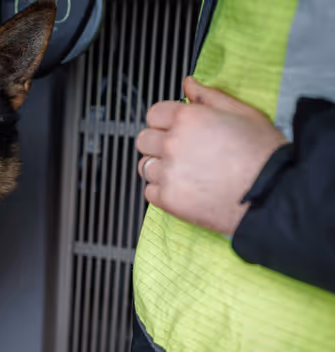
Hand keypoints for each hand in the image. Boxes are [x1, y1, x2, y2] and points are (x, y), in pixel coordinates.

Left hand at [136, 77, 288, 234]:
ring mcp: (168, 172)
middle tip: (181, 152)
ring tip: (186, 173)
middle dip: (158, 144)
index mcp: (188, 118)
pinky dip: (163, 192)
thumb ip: (209, 96)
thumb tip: (188, 84)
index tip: (175, 128)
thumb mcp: (243, 113)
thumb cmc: (264, 154)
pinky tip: (185, 189)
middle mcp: (173, 144)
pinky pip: (150, 192)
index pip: (154, 113)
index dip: (165, 120)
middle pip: (144, 140)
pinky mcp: (169, 199)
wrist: (274, 192)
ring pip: (145, 166)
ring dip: (160, 168)